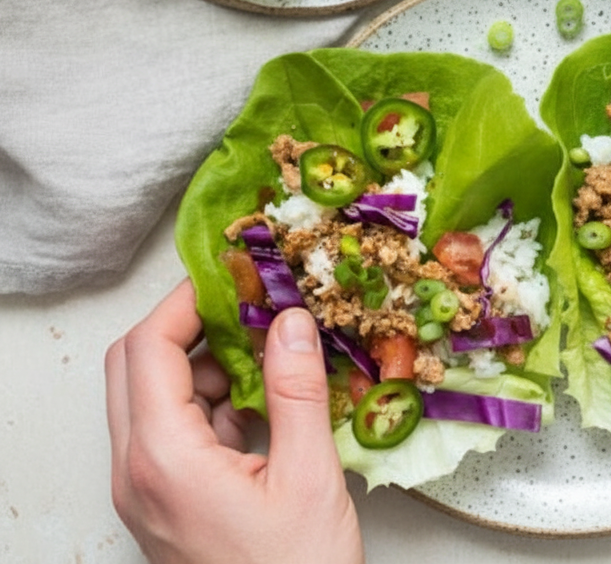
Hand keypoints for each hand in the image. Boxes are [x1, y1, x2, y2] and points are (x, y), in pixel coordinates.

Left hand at [105, 280, 363, 563]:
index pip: (148, 350)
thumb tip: (291, 322)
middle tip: (247, 305)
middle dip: (187, 325)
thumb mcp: (308, 476)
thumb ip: (296, 392)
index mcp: (163, 459)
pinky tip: (265, 404)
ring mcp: (147, 491)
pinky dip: (209, 404)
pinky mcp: (166, 503)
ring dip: (201, 365)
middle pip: (134, 367)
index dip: (186, 301)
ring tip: (269, 354)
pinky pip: (171, 433)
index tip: (232, 276)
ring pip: (151, 398)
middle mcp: (138, 472)